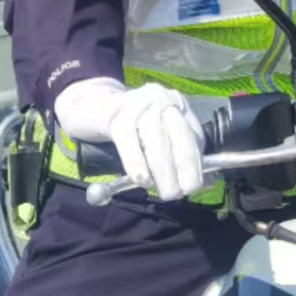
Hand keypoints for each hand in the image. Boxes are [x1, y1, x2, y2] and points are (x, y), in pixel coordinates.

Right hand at [54, 79, 205, 200]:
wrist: (89, 104)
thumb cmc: (129, 127)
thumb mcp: (156, 136)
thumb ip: (178, 154)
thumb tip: (206, 182)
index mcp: (176, 105)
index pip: (194, 137)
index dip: (198, 164)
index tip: (197, 187)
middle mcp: (161, 101)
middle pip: (180, 140)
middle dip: (184, 172)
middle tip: (180, 195)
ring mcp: (140, 106)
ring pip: (157, 145)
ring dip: (164, 174)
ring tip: (166, 194)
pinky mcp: (117, 116)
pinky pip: (130, 145)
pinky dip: (138, 165)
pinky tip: (141, 180)